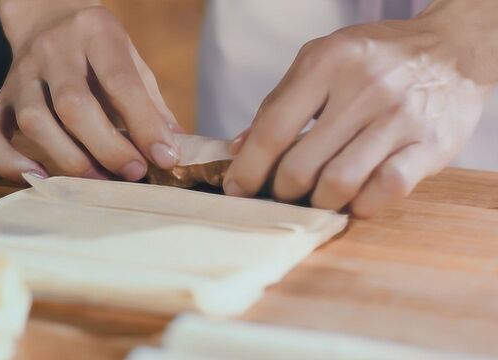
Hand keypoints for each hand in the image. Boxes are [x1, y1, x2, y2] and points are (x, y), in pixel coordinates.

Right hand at [0, 1, 180, 182]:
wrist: (47, 18)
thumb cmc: (99, 50)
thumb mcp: (133, 61)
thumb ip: (152, 104)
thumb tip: (174, 150)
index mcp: (95, 33)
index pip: (119, 81)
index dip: (144, 124)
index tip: (164, 158)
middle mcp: (52, 50)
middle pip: (73, 104)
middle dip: (106, 147)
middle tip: (133, 173)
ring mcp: (20, 75)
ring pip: (33, 121)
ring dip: (68, 159)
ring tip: (99, 181)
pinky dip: (9, 162)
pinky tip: (39, 177)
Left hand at [224, 0, 497, 216]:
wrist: (452, 49)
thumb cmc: (376, 58)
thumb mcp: (323, 60)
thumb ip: (280, 102)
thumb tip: (237, 148)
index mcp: (328, 62)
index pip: (273, 129)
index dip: (247, 168)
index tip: (236, 189)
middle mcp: (364, 88)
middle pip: (300, 166)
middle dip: (281, 191)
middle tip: (280, 194)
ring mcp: (399, 118)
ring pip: (338, 184)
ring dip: (317, 203)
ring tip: (315, 197)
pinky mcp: (430, 145)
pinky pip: (384, 191)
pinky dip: (360, 205)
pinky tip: (354, 199)